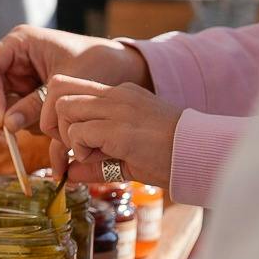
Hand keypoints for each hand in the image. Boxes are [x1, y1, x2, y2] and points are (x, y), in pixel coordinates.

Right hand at [0, 26, 149, 135]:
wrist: (121, 72)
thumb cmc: (98, 65)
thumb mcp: (68, 84)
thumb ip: (36, 104)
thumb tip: (6, 125)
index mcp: (20, 43)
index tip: (1, 120)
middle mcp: (12, 59)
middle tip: (6, 139)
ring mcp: (16, 78)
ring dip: (3, 125)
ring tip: (23, 139)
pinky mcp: (23, 96)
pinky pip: (10, 115)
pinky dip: (17, 128)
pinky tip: (35, 134)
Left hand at [38, 75, 180, 187]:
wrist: (202, 155)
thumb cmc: (171, 156)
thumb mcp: (127, 154)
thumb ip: (96, 161)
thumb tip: (67, 173)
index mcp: (120, 93)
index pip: (71, 86)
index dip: (61, 114)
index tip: (71, 139)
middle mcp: (116, 94)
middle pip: (59, 89)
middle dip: (56, 122)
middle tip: (73, 146)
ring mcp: (119, 108)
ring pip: (64, 107)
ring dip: (68, 135)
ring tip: (90, 153)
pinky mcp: (121, 130)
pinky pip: (79, 132)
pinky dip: (80, 149)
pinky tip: (102, 160)